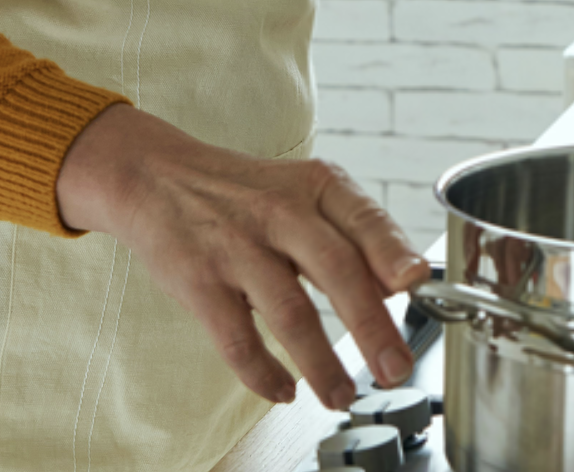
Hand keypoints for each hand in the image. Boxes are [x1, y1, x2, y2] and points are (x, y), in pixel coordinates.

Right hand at [54, 104, 426, 408]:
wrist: (157, 177)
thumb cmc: (245, 193)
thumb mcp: (304, 192)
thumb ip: (354, 233)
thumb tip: (400, 286)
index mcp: (316, 186)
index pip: (364, 218)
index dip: (392, 252)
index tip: (416, 283)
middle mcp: (280, 211)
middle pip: (336, 269)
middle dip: (371, 326)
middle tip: (394, 367)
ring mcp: (238, 247)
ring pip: (290, 312)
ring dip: (322, 363)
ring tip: (342, 396)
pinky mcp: (200, 281)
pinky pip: (238, 338)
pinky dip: (263, 372)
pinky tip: (283, 390)